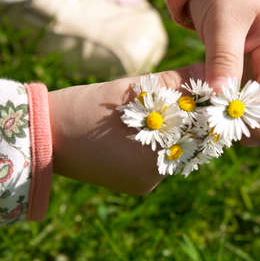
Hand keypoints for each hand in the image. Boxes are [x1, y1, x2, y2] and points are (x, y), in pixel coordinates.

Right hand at [48, 64, 202, 194]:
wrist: (48, 136)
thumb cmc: (89, 107)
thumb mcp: (134, 89)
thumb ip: (177, 83)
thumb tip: (210, 74)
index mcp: (155, 150)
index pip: (198, 130)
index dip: (206, 111)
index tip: (210, 95)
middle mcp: (155, 174)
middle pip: (189, 143)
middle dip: (191, 121)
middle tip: (188, 101)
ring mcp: (147, 183)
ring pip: (176, 152)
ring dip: (175, 133)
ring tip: (158, 115)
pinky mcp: (139, 186)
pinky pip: (160, 163)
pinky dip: (159, 147)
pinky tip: (143, 133)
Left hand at [189, 0, 259, 147]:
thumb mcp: (224, 20)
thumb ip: (223, 58)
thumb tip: (221, 99)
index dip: (256, 113)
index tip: (223, 113)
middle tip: (226, 125)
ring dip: (251, 134)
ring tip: (217, 123)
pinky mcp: (253, 90)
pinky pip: (255, 120)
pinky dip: (236, 125)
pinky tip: (210, 115)